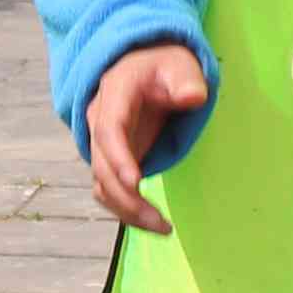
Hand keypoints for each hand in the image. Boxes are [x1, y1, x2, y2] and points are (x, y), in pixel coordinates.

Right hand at [82, 42, 210, 236]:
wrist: (143, 64)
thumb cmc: (164, 65)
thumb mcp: (179, 64)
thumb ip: (186, 80)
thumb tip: (192, 98)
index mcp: (114, 94)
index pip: (109, 130)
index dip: (119, 158)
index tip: (136, 182)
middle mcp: (100, 121)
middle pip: (102, 166)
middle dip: (128, 199)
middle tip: (162, 223)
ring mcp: (103, 143)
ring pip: (102, 184)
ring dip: (126, 211)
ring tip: (163, 228)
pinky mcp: (112, 159)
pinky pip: (109, 189)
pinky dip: (126, 209)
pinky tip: (152, 222)